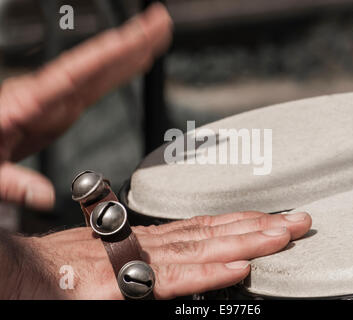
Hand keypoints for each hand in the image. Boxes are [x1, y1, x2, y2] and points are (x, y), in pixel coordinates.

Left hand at [0, 3, 171, 210]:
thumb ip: (12, 183)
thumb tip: (45, 196)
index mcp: (30, 103)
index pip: (81, 71)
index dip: (114, 52)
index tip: (140, 35)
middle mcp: (48, 96)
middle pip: (98, 64)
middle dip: (131, 43)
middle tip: (160, 25)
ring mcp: (55, 101)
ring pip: (98, 72)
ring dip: (128, 54)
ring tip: (153, 40)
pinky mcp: (58, 110)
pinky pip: (93, 86)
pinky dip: (115, 73)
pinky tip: (128, 67)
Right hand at [11, 211, 310, 298]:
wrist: (9, 275)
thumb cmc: (51, 270)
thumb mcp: (105, 259)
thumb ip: (143, 259)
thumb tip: (181, 254)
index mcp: (140, 241)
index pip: (200, 227)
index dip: (238, 221)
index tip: (273, 217)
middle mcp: (141, 246)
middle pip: (209, 232)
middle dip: (257, 225)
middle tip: (299, 220)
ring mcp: (128, 264)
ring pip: (197, 249)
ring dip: (244, 240)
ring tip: (283, 234)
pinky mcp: (111, 287)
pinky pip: (165, 279)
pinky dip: (204, 271)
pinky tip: (238, 266)